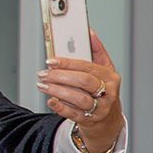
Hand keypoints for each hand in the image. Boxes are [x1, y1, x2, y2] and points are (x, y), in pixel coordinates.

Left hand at [37, 28, 123, 152]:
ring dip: (56, 91)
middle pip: (83, 82)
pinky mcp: (90, 120)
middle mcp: (108, 92)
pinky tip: (50, 101)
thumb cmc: (103, 89)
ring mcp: (100, 107)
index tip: (51, 61)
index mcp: (110, 76)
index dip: (67, 63)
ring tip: (42, 85)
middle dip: (60, 76)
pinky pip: (73, 114)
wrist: (108, 119)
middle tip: (43, 74)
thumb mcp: (104, 69)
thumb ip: (96, 50)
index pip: (88, 67)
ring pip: (78, 98)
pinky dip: (60, 107)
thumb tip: (88, 31)